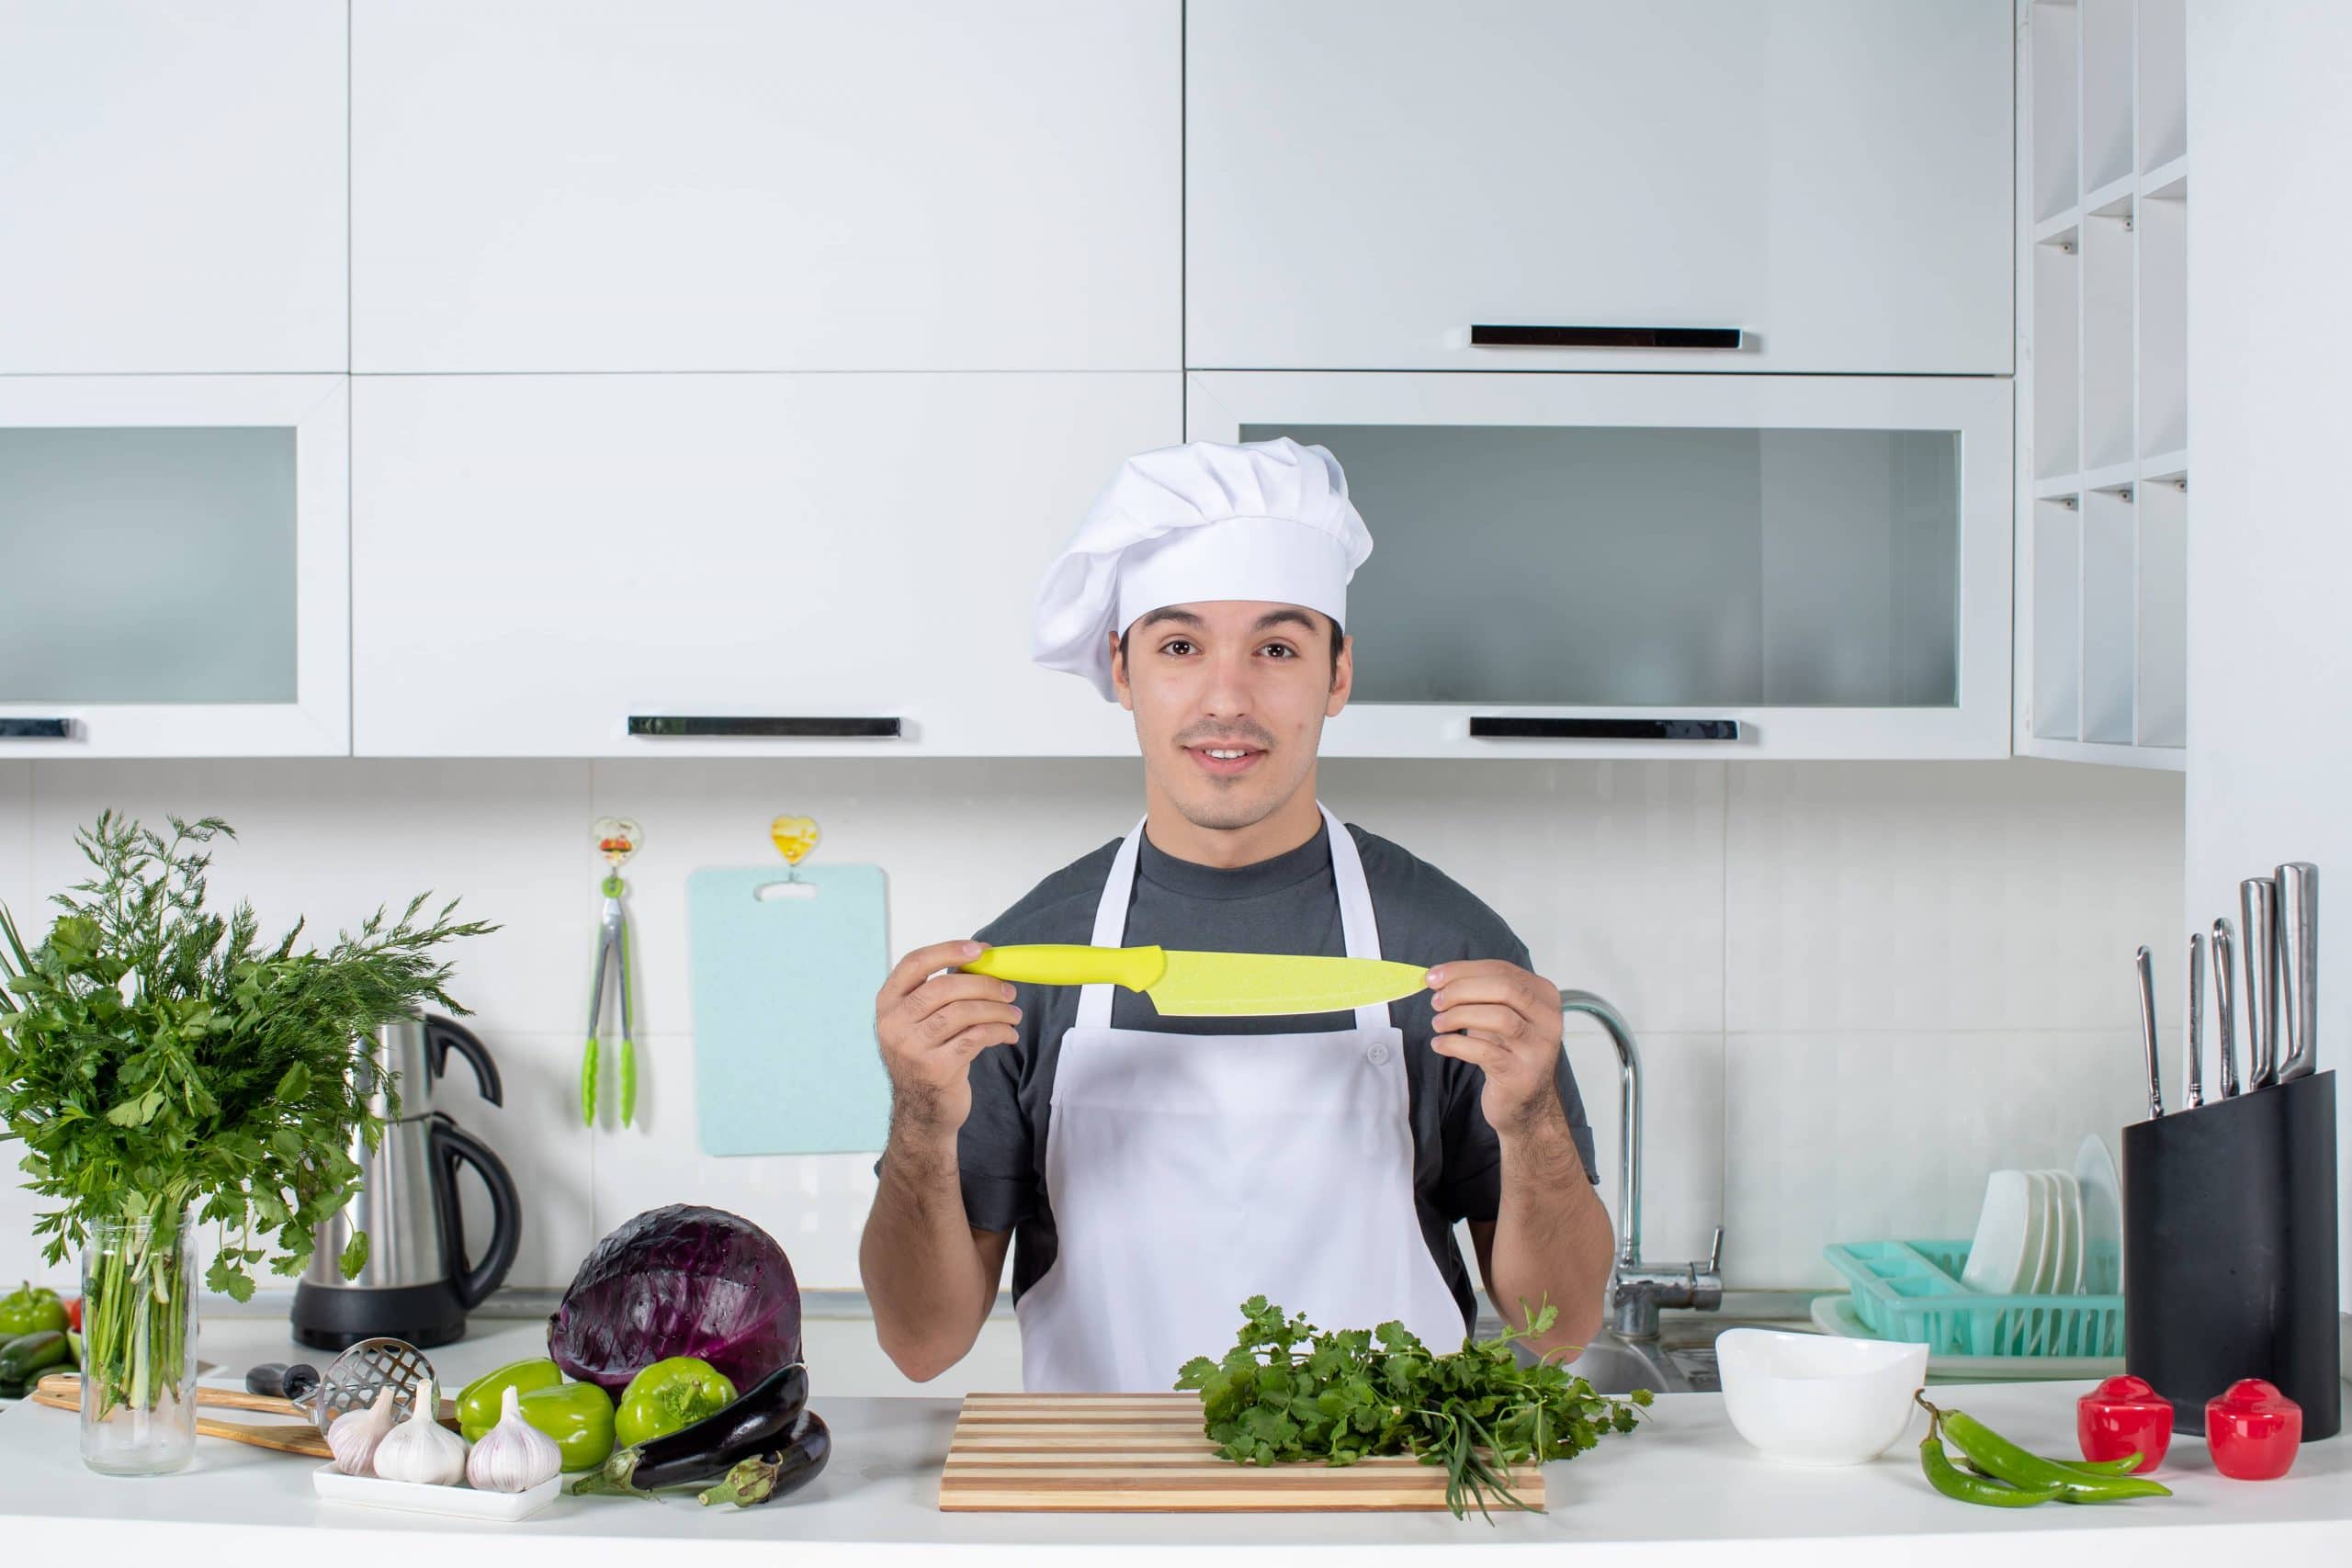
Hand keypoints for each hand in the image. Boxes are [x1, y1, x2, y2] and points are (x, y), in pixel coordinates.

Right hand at [875, 940, 1020, 1139]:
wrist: (923, 1110)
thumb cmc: (928, 1056)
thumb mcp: (922, 1022)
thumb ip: (943, 992)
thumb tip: (983, 958)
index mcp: (888, 1004)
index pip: (914, 964)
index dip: (948, 951)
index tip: (980, 949)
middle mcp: (894, 1024)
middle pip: (943, 988)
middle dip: (984, 984)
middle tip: (1008, 989)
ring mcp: (913, 1047)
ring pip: (963, 1012)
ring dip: (997, 1009)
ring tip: (1013, 1014)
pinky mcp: (936, 1068)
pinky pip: (976, 1037)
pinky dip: (999, 1031)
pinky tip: (1008, 1034)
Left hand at [1426, 959, 1565, 1137]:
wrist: (1526, 1104)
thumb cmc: (1508, 1052)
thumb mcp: (1498, 1016)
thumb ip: (1478, 994)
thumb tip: (1438, 978)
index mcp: (1544, 996)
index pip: (1502, 970)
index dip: (1463, 970)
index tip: (1434, 977)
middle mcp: (1548, 1020)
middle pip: (1504, 988)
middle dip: (1462, 990)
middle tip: (1436, 1001)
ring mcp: (1537, 1048)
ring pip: (1498, 1017)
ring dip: (1458, 1016)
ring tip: (1438, 1023)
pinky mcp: (1521, 1074)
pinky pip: (1484, 1051)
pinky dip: (1455, 1044)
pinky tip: (1440, 1044)